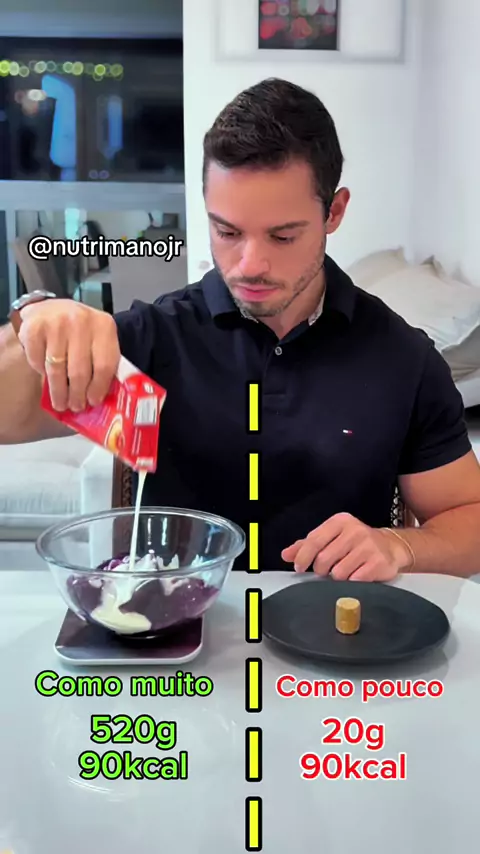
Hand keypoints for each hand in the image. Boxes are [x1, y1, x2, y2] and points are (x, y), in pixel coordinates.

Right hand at [18, 299, 119, 412]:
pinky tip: (46, 375)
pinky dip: (41, 372)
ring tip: (61, 403)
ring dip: (59, 392)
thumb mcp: (98, 340)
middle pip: (80, 371)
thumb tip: (99, 399)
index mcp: (104, 326)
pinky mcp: (34, 328)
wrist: (50, 309)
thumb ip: (102, 362)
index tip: (93, 402)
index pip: (104, 365)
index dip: (98, 388)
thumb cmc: (79, 331)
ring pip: (57, 370)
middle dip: (77, 395)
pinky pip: (38, 361)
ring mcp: (56, 323)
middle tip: (75, 406)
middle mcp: (81, 321)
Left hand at [281, 512, 412, 581]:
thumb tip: (286, 555)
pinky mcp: (379, 562)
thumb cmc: (355, 543)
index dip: (303, 556)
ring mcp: (368, 546)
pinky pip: (355, 580)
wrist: (391, 546)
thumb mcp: (332, 537)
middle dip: (322, 570)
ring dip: (338, 577)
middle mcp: (355, 531)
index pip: (314, 540)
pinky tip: (357, 575)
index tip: (299, 567)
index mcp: (340, 521)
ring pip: (339, 572)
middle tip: (327, 570)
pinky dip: (353, 582)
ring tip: (346, 571)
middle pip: (324, 559)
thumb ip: (308, 545)